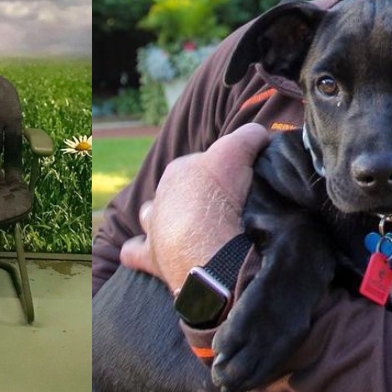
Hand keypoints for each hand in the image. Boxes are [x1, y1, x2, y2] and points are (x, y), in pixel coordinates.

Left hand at [120, 123, 266, 292]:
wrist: (209, 246)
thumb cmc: (221, 196)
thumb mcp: (238, 152)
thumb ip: (249, 137)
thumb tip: (258, 134)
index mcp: (179, 171)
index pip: (199, 166)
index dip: (219, 174)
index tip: (237, 186)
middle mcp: (162, 197)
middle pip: (174, 192)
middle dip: (189, 199)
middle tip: (217, 212)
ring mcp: (154, 228)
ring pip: (148, 215)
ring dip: (160, 220)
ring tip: (181, 230)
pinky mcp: (151, 258)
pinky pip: (133, 251)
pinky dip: (135, 252)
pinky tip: (139, 252)